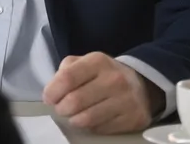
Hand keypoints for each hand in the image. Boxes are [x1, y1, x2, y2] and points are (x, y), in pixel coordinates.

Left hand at [43, 52, 158, 133]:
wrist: (141, 85)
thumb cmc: (103, 74)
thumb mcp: (84, 63)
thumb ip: (65, 71)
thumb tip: (52, 91)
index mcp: (98, 61)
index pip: (67, 78)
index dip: (52, 91)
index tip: (48, 98)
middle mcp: (115, 79)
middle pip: (75, 101)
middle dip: (61, 108)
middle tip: (61, 109)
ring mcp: (127, 100)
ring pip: (87, 119)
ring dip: (74, 120)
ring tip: (74, 115)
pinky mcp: (135, 119)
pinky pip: (101, 129)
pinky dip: (91, 127)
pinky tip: (92, 119)